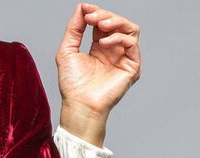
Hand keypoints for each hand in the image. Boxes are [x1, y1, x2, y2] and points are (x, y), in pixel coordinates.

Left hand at [56, 3, 140, 142]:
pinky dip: (118, 38)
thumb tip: (82, 7)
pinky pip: (132, 44)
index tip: (85, 9)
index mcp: (99, 49)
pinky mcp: (132, 67)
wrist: (79, 105)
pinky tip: (103, 43)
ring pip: (129, 29)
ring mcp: (123, 59)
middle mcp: (113, 52)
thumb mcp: (67, 51)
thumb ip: (74, 29)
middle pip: (117, 23)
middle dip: (104, 15)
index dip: (96, 13)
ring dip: (115, 22)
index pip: (103, 23)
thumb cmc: (72, 85)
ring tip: (100, 25)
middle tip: (91, 16)